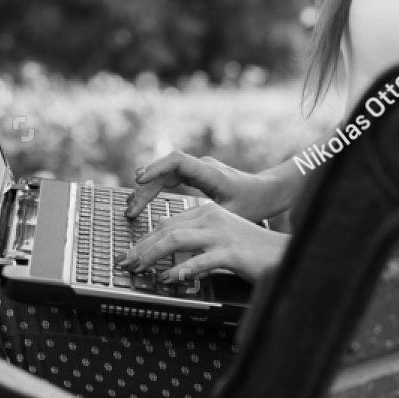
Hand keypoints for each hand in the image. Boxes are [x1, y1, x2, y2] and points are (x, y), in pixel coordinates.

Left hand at [117, 201, 286, 285]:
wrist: (285, 254)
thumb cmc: (252, 250)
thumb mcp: (221, 238)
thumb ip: (197, 239)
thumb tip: (167, 251)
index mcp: (208, 212)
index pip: (167, 222)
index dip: (144, 238)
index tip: (129, 253)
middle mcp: (213, 218)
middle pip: (166, 230)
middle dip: (140, 248)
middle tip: (124, 263)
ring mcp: (222, 234)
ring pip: (175, 241)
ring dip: (151, 256)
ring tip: (138, 270)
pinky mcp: (231, 253)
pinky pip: (198, 262)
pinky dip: (179, 271)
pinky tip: (168, 279)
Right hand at [124, 152, 291, 221]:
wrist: (268, 191)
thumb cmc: (254, 204)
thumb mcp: (234, 215)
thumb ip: (210, 222)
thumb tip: (186, 236)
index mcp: (210, 173)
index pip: (177, 161)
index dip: (156, 168)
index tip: (139, 179)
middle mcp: (202, 166)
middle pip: (165, 170)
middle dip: (145, 189)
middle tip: (130, 210)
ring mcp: (198, 169)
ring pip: (165, 174)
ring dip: (147, 189)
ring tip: (130, 207)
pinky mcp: (196, 175)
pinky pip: (170, 177)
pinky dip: (156, 188)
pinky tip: (142, 199)